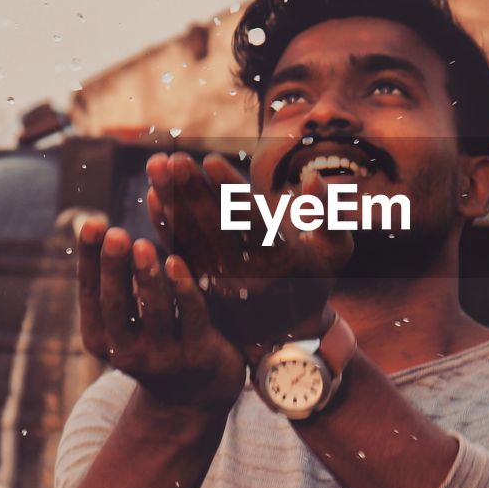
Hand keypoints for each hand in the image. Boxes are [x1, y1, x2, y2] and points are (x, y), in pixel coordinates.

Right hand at [77, 217, 245, 412]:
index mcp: (101, 338)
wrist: (196, 393)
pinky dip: (183, 290)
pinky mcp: (199, 354)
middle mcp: (126, 352)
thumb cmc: (155, 337)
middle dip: (114, 267)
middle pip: (116, 304)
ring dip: (147, 277)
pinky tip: (177, 262)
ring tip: (142, 244)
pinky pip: (192, 317)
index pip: (90, 293)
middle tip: (116, 235)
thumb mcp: (128, 314)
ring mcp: (164, 357)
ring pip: (155, 312)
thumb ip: (117, 278)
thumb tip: (95, 223)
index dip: (90, 259)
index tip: (91, 223)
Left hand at [145, 152, 353, 349]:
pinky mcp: (204, 286)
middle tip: (173, 158)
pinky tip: (152, 197)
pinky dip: (165, 225)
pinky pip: (180, 252)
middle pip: (214, 225)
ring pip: (192, 236)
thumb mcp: (336, 247)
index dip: (229, 190)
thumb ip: (328, 212)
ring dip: (171, 201)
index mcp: (282, 259)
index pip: (251, 219)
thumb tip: (313, 177)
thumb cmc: (317, 275)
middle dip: (191, 190)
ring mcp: (222, 282)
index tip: (210, 160)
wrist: (292, 328)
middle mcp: (248, 273)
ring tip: (157, 167)